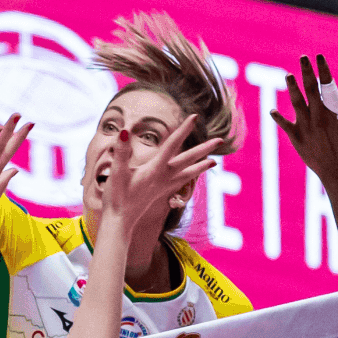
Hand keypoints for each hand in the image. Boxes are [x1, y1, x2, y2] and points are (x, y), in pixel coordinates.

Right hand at [102, 116, 222, 229]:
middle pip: (188, 160)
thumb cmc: (116, 196)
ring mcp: (164, 186)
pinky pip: (181, 181)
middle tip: (221, 140)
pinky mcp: (162, 192)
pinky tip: (193, 174)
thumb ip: (121, 151)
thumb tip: (123, 131)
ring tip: (214, 161)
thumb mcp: (116, 172)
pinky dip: (191, 176)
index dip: (183, 129)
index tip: (194, 116)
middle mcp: (164, 177)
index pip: (172, 144)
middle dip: (204, 149)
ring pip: (188, 173)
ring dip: (201, 166)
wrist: (120, 221)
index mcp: (155, 169)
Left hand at [270, 56, 337, 192]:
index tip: (318, 56)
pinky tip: (272, 111)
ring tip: (288, 76)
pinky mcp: (297, 138)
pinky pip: (285, 125)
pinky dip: (278, 118)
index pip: (327, 84)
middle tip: (302, 57)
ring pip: (296, 103)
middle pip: (310, 89)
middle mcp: (319, 116)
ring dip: (292, 89)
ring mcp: (306, 127)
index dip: (322, 69)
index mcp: (335, 111)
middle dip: (306, 72)